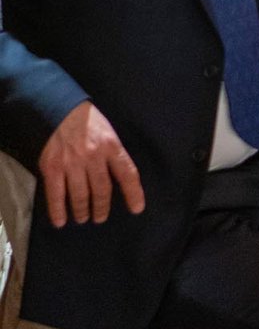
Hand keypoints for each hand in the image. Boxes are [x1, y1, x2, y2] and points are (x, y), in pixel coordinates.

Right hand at [38, 101, 144, 227]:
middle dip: (102, 207)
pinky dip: (58, 210)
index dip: (134, 193)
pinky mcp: (52, 167)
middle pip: (102, 189)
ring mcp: (72, 163)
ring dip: (82, 211)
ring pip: (80, 195)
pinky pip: (56, 194)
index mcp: (111, 146)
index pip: (127, 174)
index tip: (137, 209)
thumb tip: (120, 178)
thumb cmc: (87, 122)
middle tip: (101, 217)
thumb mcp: (109, 133)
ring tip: (83, 218)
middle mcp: (93, 156)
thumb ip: (114, 155)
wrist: (57, 107)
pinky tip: (60, 221)